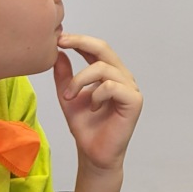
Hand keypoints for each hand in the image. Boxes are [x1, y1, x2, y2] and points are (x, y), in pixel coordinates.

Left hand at [53, 34, 141, 172]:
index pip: (96, 48)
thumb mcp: (68, 95)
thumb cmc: (85, 127)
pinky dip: (96, 95)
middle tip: (61, 43)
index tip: (59, 38)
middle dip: (80, 43)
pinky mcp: (133, 101)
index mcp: (108, 72)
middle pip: (103, 48)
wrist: (93, 153)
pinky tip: (92, 107)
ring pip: (103, 68)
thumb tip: (58, 53)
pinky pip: (111, 86)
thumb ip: (64, 75)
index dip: (79, 39)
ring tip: (69, 97)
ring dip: (80, 80)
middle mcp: (121, 76)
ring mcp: (130, 88)